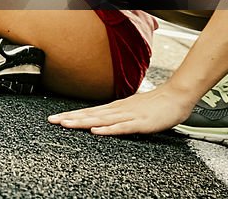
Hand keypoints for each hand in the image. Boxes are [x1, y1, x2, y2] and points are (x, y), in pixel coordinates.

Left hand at [47, 83, 198, 135]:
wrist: (176, 96)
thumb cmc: (156, 105)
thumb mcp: (132, 109)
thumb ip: (118, 115)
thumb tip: (103, 119)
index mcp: (115, 107)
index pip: (89, 112)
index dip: (71, 115)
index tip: (55, 118)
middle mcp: (118, 110)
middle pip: (90, 115)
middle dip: (70, 118)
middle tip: (52, 121)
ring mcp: (128, 115)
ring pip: (101, 120)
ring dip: (82, 122)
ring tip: (66, 124)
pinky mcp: (140, 123)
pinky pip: (121, 127)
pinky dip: (108, 129)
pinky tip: (96, 131)